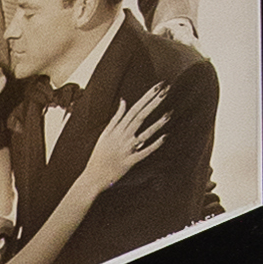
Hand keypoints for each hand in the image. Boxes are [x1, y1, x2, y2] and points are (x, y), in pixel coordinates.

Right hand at [76, 84, 171, 198]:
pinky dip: (155, 145)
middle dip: (154, 103)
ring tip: (170, 113)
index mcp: (117, 129)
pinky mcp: (131, 162)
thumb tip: (123, 101)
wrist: (93, 177)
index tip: (158, 87)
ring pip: (145, 134)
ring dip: (158, 123)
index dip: (147, 97)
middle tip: (166, 90)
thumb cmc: (98, 156)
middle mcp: (123, 137)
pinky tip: (165, 137)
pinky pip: (145, 152)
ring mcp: (128, 149)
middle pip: (141, 116)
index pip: (135, 109)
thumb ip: (115, 118)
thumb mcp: (104, 134)